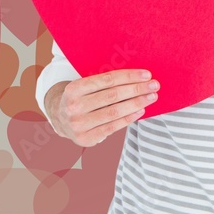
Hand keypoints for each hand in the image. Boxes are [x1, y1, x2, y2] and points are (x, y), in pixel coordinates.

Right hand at [44, 69, 158, 146]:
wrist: (60, 119)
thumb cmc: (80, 98)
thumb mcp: (84, 86)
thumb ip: (103, 83)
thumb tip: (135, 77)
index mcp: (73, 89)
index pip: (106, 80)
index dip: (128, 77)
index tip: (146, 74)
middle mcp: (74, 106)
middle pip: (112, 95)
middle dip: (136, 89)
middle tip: (154, 85)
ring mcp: (79, 124)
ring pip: (114, 111)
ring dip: (136, 103)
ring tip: (151, 97)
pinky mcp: (86, 138)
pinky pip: (113, 127)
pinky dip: (129, 118)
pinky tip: (140, 110)